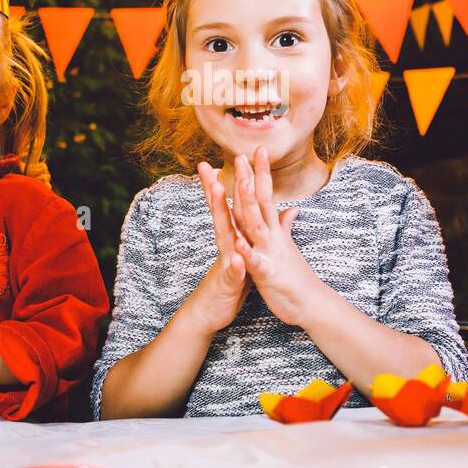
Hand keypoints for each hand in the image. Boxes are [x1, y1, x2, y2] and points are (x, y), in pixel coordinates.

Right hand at [184, 160, 252, 335]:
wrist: (210, 312)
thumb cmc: (229, 280)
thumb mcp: (243, 252)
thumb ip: (250, 232)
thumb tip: (258, 212)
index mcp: (233, 236)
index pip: (230, 205)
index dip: (234, 182)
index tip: (235, 156)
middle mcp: (226, 244)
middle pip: (221, 212)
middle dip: (217, 189)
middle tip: (210, 166)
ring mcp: (224, 262)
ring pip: (224, 236)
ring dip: (221, 214)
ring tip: (219, 193)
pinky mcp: (228, 283)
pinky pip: (232, 273)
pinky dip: (234, 265)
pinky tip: (236, 258)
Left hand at [227, 146, 327, 328]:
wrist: (311, 303)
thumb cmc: (296, 275)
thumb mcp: (287, 246)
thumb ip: (285, 226)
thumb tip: (291, 209)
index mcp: (273, 230)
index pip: (265, 195)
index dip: (260, 173)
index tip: (255, 149)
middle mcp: (272, 236)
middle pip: (259, 202)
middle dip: (250, 178)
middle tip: (243, 154)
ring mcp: (270, 253)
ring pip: (256, 225)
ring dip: (247, 205)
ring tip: (240, 185)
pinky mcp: (267, 274)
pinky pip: (255, 262)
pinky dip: (246, 253)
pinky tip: (236, 243)